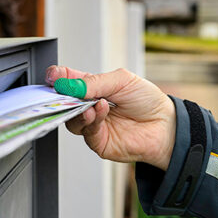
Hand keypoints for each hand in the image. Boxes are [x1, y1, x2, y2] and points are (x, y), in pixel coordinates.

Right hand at [45, 66, 175, 170]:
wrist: (165, 125)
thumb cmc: (147, 100)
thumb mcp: (122, 80)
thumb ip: (95, 82)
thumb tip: (70, 85)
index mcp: (94, 87)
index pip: (69, 81)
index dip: (59, 78)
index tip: (52, 76)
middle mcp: (90, 106)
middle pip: (65, 102)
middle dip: (61, 96)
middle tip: (61, 90)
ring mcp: (92, 124)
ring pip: (71, 119)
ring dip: (78, 110)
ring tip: (92, 103)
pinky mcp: (97, 141)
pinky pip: (86, 131)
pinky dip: (91, 120)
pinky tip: (100, 111)